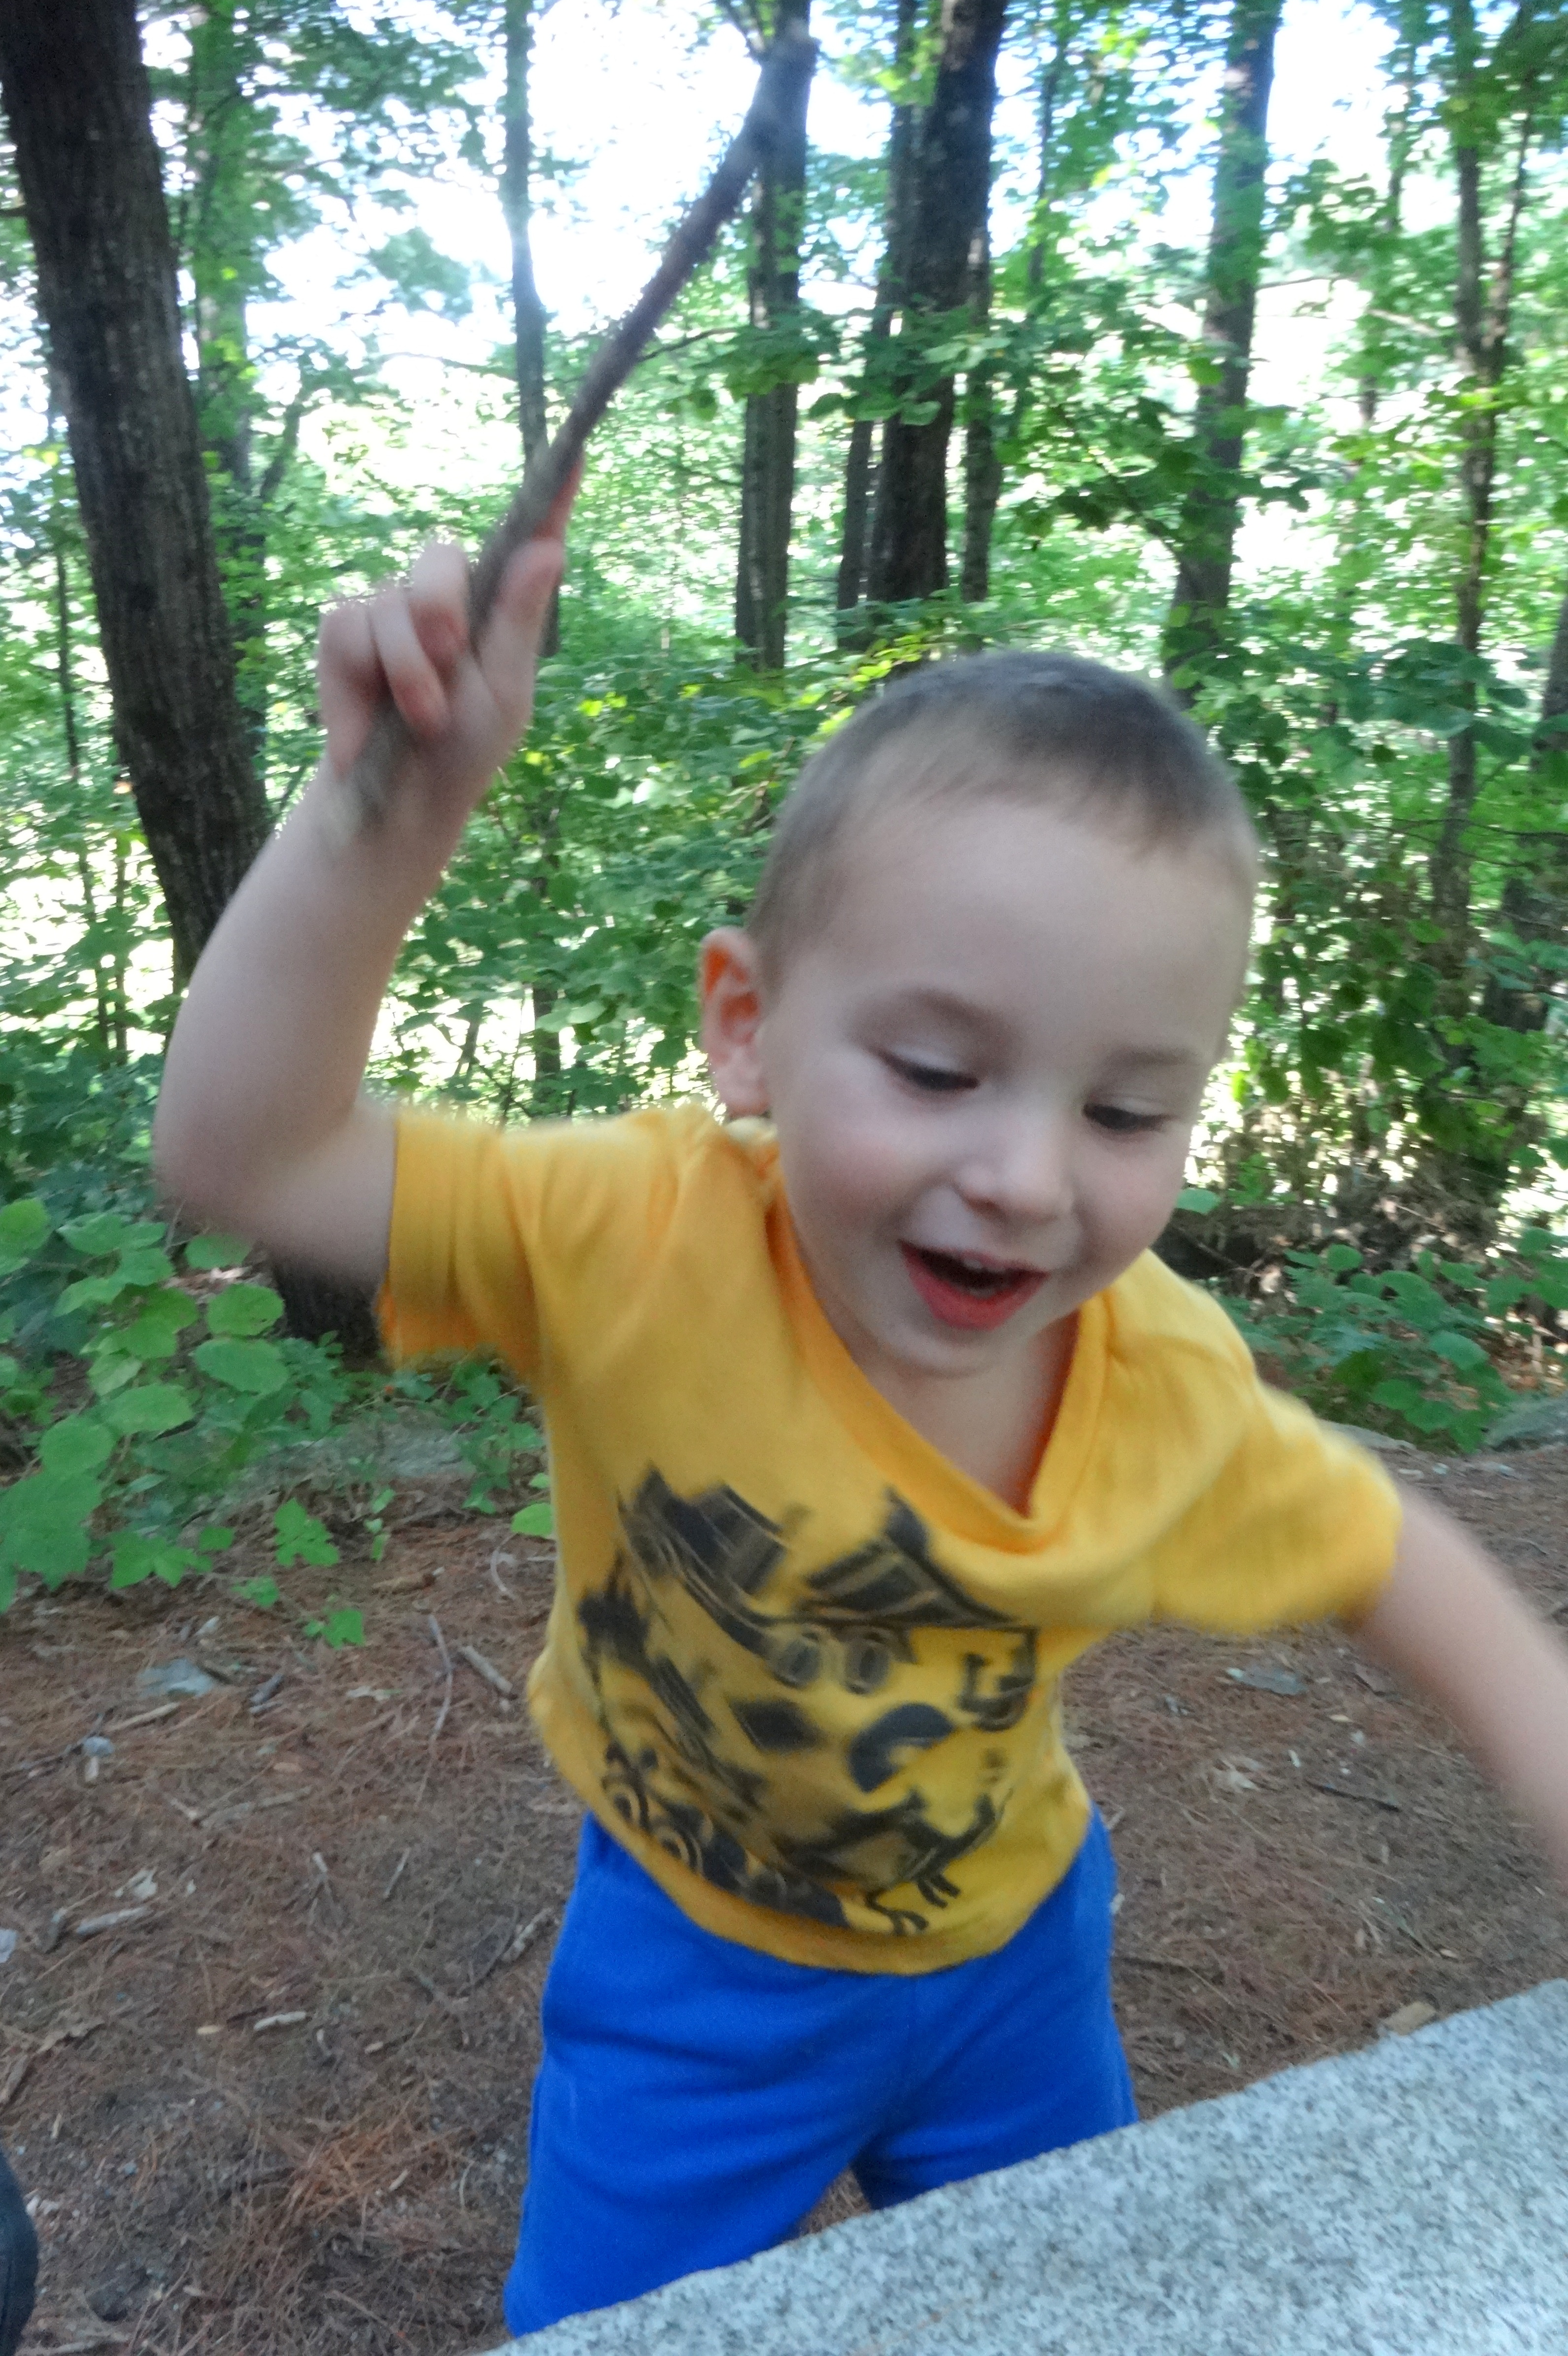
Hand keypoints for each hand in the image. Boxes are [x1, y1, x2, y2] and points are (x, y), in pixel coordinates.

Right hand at [316, 477, 573, 831]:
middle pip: (439, 558)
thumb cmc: (465, 746)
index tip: (575, 452)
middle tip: (449, 663)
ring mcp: (391, 610)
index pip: (526, 540)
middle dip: (440, 610)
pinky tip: (372, 723)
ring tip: (423, 719)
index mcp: (497, 606)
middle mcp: (445, 595)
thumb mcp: (505, 692)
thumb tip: (551, 549)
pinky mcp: (344, 633)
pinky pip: (348, 627)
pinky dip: (366, 680)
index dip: (550, 495)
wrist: (403, 799)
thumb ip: (518, 621)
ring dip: (410, 672)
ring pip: (391, 603)